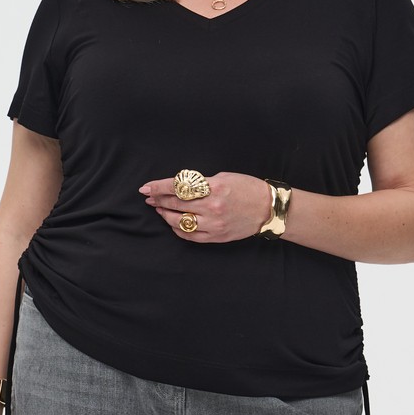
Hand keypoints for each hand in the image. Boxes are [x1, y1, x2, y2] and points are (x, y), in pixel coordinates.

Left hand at [139, 171, 272, 242]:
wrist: (267, 209)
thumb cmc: (247, 188)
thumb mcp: (223, 177)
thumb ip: (201, 183)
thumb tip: (179, 187)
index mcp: (213, 189)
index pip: (178, 187)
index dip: (158, 188)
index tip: (146, 188)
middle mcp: (212, 208)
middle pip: (175, 205)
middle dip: (158, 200)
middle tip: (149, 197)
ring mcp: (213, 225)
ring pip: (179, 222)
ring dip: (165, 215)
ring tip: (159, 209)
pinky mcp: (216, 237)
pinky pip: (190, 235)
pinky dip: (178, 229)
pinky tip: (173, 222)